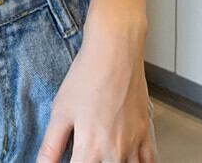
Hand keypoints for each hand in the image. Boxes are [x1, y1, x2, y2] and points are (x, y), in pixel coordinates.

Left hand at [36, 12, 157, 162]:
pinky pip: (149, 162)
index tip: (69, 160)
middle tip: (86, 153)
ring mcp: (133, 143)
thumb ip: (51, 146)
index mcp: (90, 150)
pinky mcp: (146, 131)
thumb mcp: (61, 111)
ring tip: (102, 156)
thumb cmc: (88, 74)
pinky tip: (130, 160)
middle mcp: (114, 152)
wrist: (115, 49)